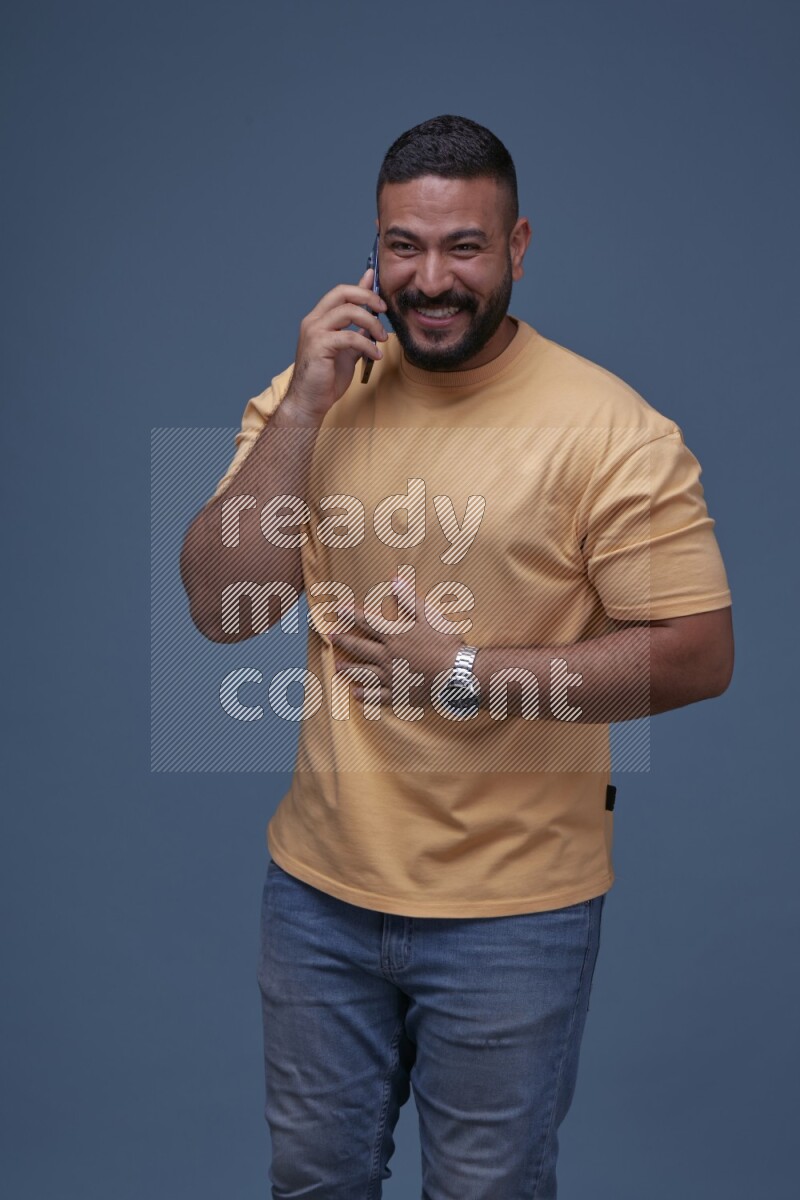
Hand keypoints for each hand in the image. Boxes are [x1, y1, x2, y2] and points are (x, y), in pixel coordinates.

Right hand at [284, 269, 387, 420]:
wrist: (310, 401)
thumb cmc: (326, 378)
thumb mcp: (347, 350)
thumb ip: (357, 331)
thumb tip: (372, 317)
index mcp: (318, 319)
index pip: (340, 292)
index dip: (361, 286)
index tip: (378, 288)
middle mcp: (313, 321)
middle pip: (342, 293)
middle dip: (367, 296)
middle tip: (384, 309)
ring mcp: (314, 332)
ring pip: (348, 311)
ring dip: (371, 323)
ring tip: (382, 339)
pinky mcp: (319, 346)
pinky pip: (350, 336)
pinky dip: (367, 344)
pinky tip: (375, 355)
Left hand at [329, 577, 464, 710]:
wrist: (457, 675)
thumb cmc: (446, 644)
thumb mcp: (430, 617)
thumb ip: (410, 600)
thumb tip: (395, 581)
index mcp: (396, 636)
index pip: (368, 623)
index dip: (351, 615)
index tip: (338, 610)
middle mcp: (388, 656)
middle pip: (360, 648)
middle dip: (343, 641)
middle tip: (330, 637)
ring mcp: (392, 677)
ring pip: (364, 673)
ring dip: (349, 669)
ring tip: (337, 667)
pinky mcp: (399, 695)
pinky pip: (377, 696)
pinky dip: (365, 695)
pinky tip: (356, 693)